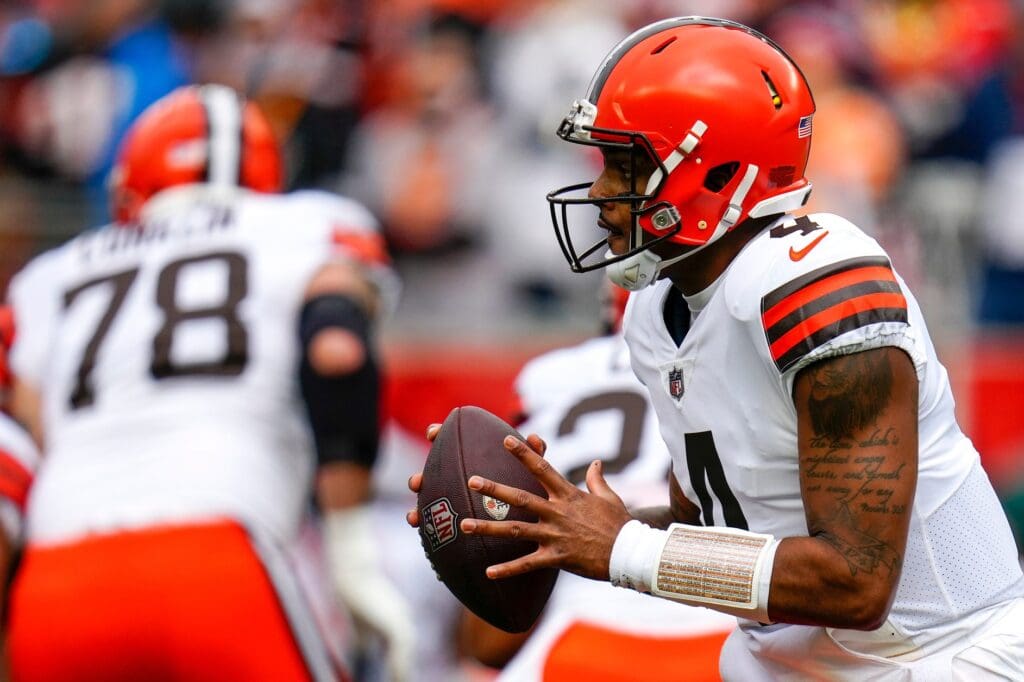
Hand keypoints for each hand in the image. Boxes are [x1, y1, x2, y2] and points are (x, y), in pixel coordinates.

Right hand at [405, 424, 549, 527]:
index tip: (433, 434)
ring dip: (417, 499)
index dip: (439, 434)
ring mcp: (451, 498)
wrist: (526, 527)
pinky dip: (419, 517)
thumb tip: (535, 438)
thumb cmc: (529, 495)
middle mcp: (457, 477)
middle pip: (433, 471)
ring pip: (427, 495)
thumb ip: (534, 458)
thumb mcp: (534, 475)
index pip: (451, 442)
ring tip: (415, 508)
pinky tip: (415, 520)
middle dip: (421, 473)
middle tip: (418, 481)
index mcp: (474, 459)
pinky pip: (429, 519)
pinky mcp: (449, 519)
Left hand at [459, 434, 631, 581]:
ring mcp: (555, 535)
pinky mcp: (556, 557)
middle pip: (520, 498)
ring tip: (464, 525)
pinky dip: (508, 569)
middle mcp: (557, 512)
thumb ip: (597, 479)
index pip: (542, 469)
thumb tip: (595, 463)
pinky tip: (488, 572)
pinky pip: (527, 564)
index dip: (524, 453)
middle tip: (471, 480)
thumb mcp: (608, 497)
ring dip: (488, 528)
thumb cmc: (620, 524)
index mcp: (568, 495)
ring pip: (515, 530)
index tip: (507, 440)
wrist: (630, 553)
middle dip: (494, 489)